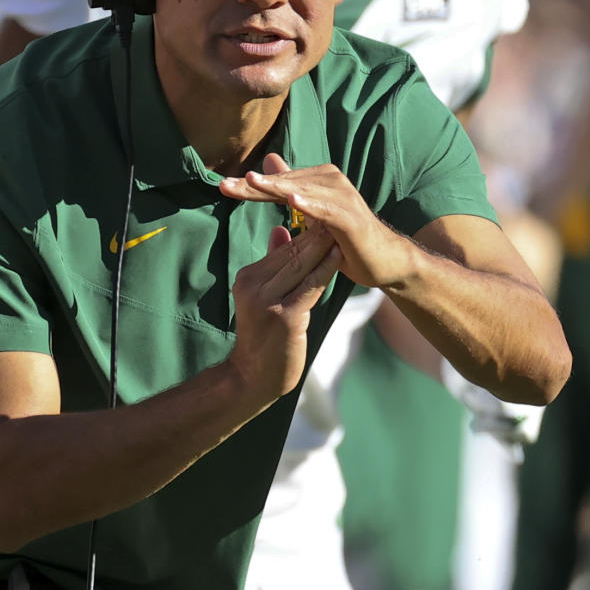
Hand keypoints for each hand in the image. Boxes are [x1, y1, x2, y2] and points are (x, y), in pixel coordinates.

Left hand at [220, 153, 410, 288]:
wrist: (383, 262)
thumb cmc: (345, 240)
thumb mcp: (312, 215)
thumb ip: (290, 190)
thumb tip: (268, 161)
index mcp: (317, 182)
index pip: (277, 183)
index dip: (249, 186)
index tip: (221, 186)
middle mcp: (330, 182)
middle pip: (285, 183)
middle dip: (254, 186)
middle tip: (224, 185)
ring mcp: (342, 197)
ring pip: (302, 191)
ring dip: (276, 187)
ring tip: (252, 184)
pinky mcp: (351, 217)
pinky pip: (326, 209)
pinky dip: (309, 204)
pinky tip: (292, 201)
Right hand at [228, 222, 340, 405]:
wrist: (253, 378)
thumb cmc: (264, 337)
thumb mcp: (263, 296)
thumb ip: (273, 263)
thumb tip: (281, 230)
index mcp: (247, 278)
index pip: (281, 249)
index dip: (306, 231)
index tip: (324, 213)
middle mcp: (252, 286)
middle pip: (291, 253)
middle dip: (316, 233)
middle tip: (337, 211)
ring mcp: (267, 302)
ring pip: (301, 266)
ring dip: (324, 245)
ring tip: (341, 227)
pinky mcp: (284, 317)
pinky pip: (310, 286)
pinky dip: (326, 268)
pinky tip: (339, 255)